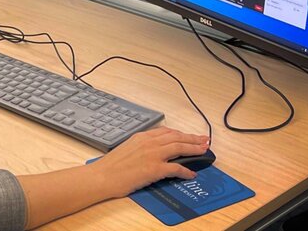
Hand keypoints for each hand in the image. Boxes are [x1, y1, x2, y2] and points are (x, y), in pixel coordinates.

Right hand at [93, 127, 208, 197]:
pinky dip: (186, 171)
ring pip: (179, 148)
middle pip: (177, 137)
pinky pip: (176, 168)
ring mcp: (153, 155)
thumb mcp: (128, 148)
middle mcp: (149, 142)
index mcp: (142, 137)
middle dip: (193, 138)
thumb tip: (154, 151)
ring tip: (204, 150)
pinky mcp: (154, 169)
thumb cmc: (111, 166)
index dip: (181, 133)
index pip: (167, 132)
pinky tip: (191, 173)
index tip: (189, 135)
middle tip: (204, 140)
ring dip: (194, 149)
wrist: (103, 176)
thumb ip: (142, 146)